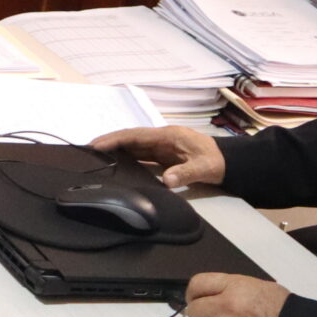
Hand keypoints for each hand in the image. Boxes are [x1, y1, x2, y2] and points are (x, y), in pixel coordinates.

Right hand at [90, 124, 224, 187]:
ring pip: (133, 146)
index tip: (96, 145)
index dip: (114, 139)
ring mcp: (162, 147)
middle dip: (108, 143)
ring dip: (115, 150)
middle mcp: (161, 138)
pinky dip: (126, 158)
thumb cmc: (217, 162)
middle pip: (130, 139)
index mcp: (168, 136)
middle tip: (86, 151)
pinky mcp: (163, 156)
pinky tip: (116, 165)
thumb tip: (166, 180)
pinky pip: (140, 155)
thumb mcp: (204, 168)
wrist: (231, 163)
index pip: (135, 136)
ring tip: (95, 157)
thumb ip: (185, 174)